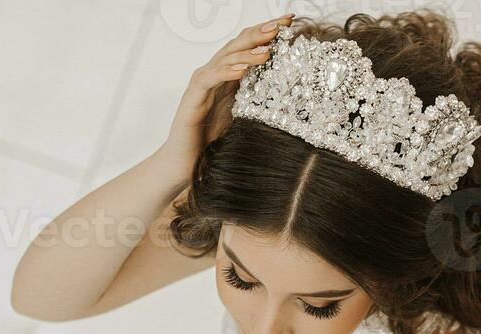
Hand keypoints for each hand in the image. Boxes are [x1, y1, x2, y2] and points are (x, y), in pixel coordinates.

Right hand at [154, 15, 291, 181]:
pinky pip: (210, 79)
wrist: (187, 163)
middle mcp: (214, 73)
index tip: (290, 22)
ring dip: (247, 53)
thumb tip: (292, 91)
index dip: (267, 32)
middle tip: (281, 24)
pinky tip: (242, 70)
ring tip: (268, 50)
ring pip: (225, 59)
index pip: (249, 46)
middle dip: (260, 33)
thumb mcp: (246, 115)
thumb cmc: (215, 140)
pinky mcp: (192, 97)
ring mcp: (202, 83)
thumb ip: (259, 98)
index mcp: (229, 75)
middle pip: (238, 45)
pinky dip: (226, 72)